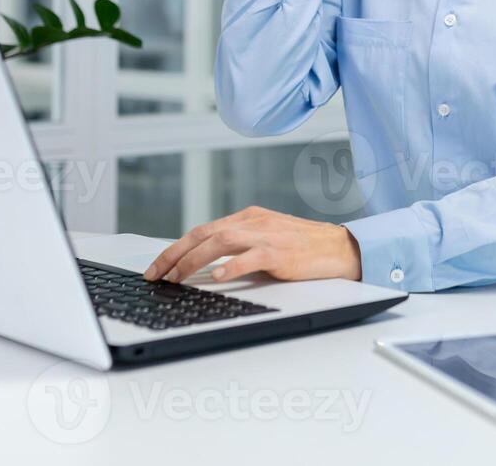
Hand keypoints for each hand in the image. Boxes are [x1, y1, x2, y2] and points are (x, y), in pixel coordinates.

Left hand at [143, 206, 362, 283]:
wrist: (340, 247)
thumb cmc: (304, 247)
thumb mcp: (267, 240)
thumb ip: (240, 247)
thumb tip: (207, 266)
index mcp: (248, 218)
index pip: (202, 230)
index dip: (175, 248)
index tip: (157, 266)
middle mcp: (253, 222)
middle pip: (203, 234)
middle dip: (174, 255)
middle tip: (155, 274)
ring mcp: (266, 235)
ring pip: (220, 242)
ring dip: (193, 261)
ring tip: (176, 278)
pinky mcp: (280, 252)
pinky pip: (250, 257)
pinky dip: (231, 266)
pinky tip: (217, 277)